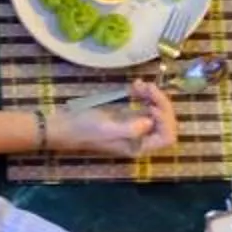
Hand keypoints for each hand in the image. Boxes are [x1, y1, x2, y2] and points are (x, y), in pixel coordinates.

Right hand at [50, 80, 177, 157]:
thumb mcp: (106, 128)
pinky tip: (135, 85)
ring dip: (153, 96)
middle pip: (165, 122)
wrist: (64, 125)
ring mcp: (135, 127)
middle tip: (147, 87)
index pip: (168, 137)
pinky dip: (144, 94)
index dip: (166, 120)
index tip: (151, 106)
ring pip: (157, 111)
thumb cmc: (84, 128)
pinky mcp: (128, 117)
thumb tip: (149, 121)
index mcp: (139, 147)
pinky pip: (145, 105)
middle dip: (160, 103)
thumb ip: (131, 128)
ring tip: (139, 84)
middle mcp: (141, 139)